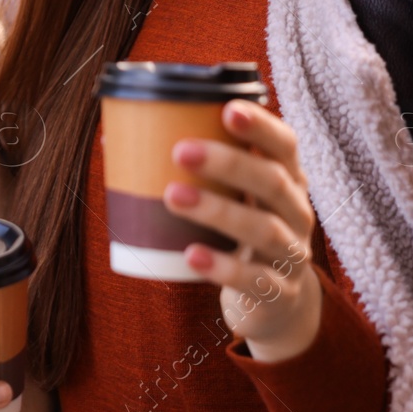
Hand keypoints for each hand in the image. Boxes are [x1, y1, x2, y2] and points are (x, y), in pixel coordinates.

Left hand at [163, 98, 322, 361]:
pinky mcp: (279, 294)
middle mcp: (297, 213)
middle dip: (228, 163)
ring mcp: (292, 255)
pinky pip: (255, 280)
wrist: (276, 302)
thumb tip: (115, 136)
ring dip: (217, 210)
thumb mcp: (234, 197)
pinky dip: (222, 267)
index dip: (261, 126)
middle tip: (181, 151)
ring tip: (173, 196)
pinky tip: (191, 256)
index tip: (228, 109)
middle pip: (273, 182)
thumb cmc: (240, 230)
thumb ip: (196, 167)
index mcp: (288, 180)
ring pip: (263, 229)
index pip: (285, 145)